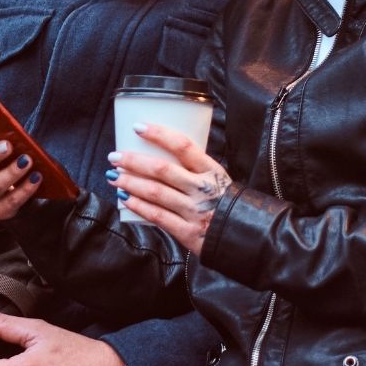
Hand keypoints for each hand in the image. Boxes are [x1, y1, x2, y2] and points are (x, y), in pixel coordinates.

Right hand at [0, 127, 39, 219]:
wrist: (18, 194)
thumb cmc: (9, 162)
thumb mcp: (4, 149)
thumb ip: (4, 139)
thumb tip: (16, 131)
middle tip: (7, 146)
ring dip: (11, 173)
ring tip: (27, 161)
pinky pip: (10, 201)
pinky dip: (25, 189)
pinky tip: (36, 178)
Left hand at [111, 123, 234, 255]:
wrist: (251, 238)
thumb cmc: (231, 206)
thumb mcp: (220, 180)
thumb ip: (196, 170)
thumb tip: (165, 154)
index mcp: (211, 171)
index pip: (183, 146)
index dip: (159, 134)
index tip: (138, 127)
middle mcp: (202, 189)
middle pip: (162, 169)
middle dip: (134, 161)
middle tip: (115, 156)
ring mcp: (194, 211)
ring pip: (156, 192)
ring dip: (131, 183)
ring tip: (114, 176)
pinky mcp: (188, 232)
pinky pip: (158, 216)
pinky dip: (139, 206)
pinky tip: (125, 199)